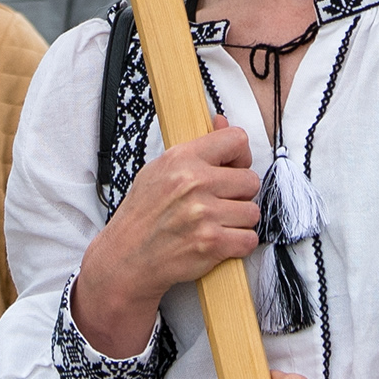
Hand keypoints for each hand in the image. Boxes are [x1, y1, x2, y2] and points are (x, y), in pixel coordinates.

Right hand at [72, 124, 256, 357]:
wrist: (126, 257)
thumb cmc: (143, 214)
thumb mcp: (160, 170)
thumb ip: (197, 147)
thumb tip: (222, 121)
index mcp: (182, 158)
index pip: (236, 140)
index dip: (239, 157)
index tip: (231, 169)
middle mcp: (194, 183)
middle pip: (250, 181)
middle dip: (239, 195)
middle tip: (219, 204)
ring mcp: (204, 214)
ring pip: (252, 212)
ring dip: (238, 221)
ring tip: (216, 224)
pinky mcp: (212, 244)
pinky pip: (249, 239)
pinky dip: (239, 244)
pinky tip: (219, 242)